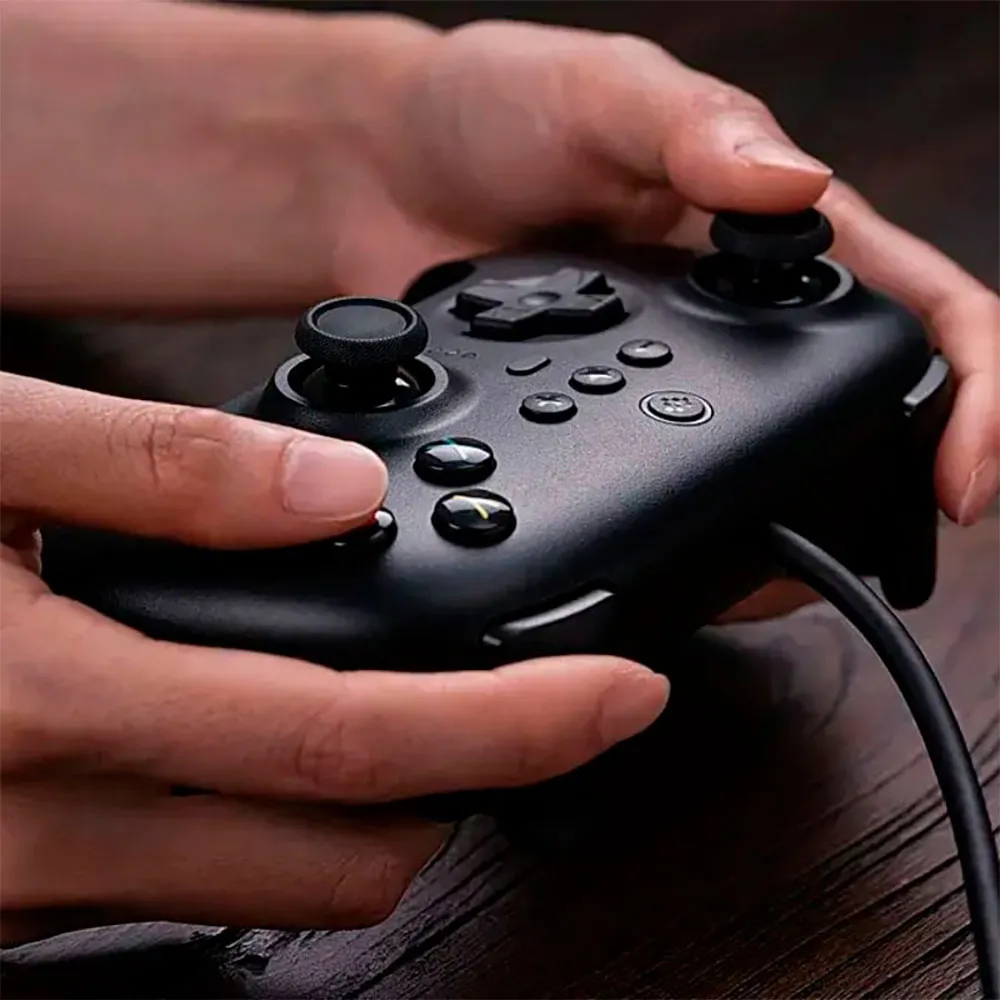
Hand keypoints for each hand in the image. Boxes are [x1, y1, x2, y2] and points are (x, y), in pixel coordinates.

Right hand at [0, 372, 668, 942]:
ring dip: (364, 805)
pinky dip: (259, 816)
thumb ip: (152, 470)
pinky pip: (180, 882)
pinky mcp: (6, 893)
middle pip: (342, 851)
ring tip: (404, 699)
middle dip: (460, 788)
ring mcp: (23, 884)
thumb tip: (335, 491)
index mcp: (56, 703)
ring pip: (268, 882)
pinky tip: (257, 729)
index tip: (618, 691)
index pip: (353, 739)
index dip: (515, 724)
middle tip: (522, 699)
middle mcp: (47, 827)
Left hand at [4, 6, 994, 612]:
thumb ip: (695, 131)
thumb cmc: (490, 109)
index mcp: (766, 228)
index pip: (915, 304)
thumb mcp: (603, 91)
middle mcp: (726, 314)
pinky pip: (659, 479)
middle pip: (857, 404)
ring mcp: (661, 377)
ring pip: (765, 459)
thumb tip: (796, 187)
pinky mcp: (591, 421)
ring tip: (788, 576)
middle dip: (897, 478)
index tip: (964, 472)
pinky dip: (692, 522)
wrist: (379, 177)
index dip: (968, 386)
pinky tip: (687, 552)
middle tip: (892, 550)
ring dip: (799, 521)